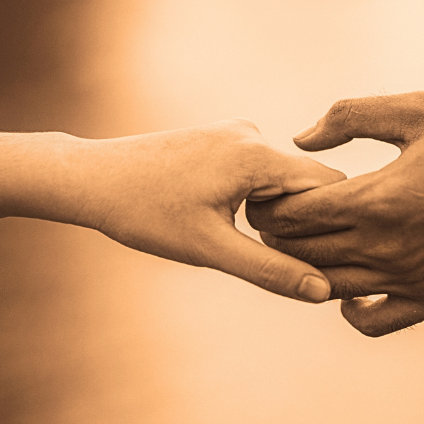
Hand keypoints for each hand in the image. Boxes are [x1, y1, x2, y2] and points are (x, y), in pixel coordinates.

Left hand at [68, 119, 345, 301]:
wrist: (91, 178)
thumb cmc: (145, 214)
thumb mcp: (210, 249)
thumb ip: (271, 270)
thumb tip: (323, 291)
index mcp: (257, 154)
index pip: (329, 186)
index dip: (332, 224)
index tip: (321, 258)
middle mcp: (252, 133)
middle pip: (307, 182)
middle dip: (301, 221)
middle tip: (275, 257)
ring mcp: (235, 132)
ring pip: (282, 178)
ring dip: (276, 211)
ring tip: (236, 237)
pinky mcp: (220, 138)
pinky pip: (259, 170)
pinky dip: (256, 197)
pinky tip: (220, 218)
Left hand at [246, 92, 423, 334]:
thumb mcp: (418, 109)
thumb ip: (351, 116)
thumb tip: (301, 139)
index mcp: (378, 199)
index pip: (293, 214)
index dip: (269, 203)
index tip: (266, 191)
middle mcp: (388, 248)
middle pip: (301, 253)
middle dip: (276, 234)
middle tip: (273, 216)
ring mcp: (410, 280)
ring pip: (327, 287)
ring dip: (304, 267)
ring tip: (302, 244)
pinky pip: (372, 321)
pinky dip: (349, 309)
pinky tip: (349, 287)